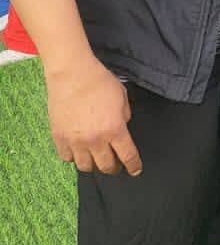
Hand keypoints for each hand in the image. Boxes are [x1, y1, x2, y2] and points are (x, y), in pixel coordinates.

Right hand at [45, 55, 141, 175]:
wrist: (72, 74)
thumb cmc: (100, 81)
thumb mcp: (122, 97)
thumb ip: (124, 116)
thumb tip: (121, 127)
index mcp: (115, 130)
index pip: (128, 156)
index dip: (134, 166)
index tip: (135, 170)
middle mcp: (95, 140)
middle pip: (106, 166)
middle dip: (114, 168)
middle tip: (115, 164)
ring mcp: (75, 141)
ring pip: (85, 167)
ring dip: (93, 164)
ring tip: (95, 157)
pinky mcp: (59, 138)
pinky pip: (67, 158)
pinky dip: (74, 157)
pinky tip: (78, 150)